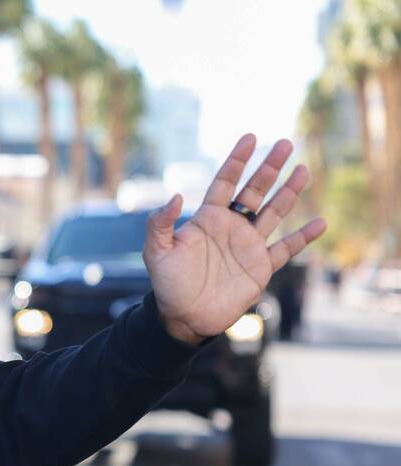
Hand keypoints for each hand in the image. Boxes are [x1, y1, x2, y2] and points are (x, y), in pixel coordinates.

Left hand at [143, 134, 326, 344]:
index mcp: (207, 219)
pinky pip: (286, 248)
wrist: (184, 317)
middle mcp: (231, 227)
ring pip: (274, 212)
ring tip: (303, 170)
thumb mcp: (156, 252)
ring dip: (289, 192)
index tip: (250, 138)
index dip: (237, 161)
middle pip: (254, 191)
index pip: (225, 183)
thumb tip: (176, 196)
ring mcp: (248, 245)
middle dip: (269, 168)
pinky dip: (303, 237)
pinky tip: (320, 222)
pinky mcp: (261, 267)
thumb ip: (159, 223)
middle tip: (286, 143)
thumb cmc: (167, 284)